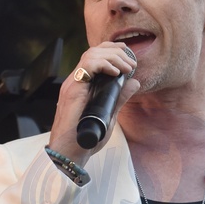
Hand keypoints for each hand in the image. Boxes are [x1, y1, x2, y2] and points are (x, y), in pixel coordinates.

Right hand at [48, 42, 138, 164]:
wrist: (70, 152)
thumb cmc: (86, 137)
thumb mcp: (109, 114)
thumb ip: (120, 98)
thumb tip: (134, 83)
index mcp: (83, 84)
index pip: (95, 56)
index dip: (112, 51)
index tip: (129, 57)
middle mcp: (76, 81)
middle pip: (94, 51)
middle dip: (116, 51)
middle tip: (131, 63)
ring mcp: (73, 84)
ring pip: (91, 55)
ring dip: (113, 57)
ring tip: (127, 67)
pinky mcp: (72, 90)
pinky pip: (88, 65)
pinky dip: (104, 64)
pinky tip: (116, 72)